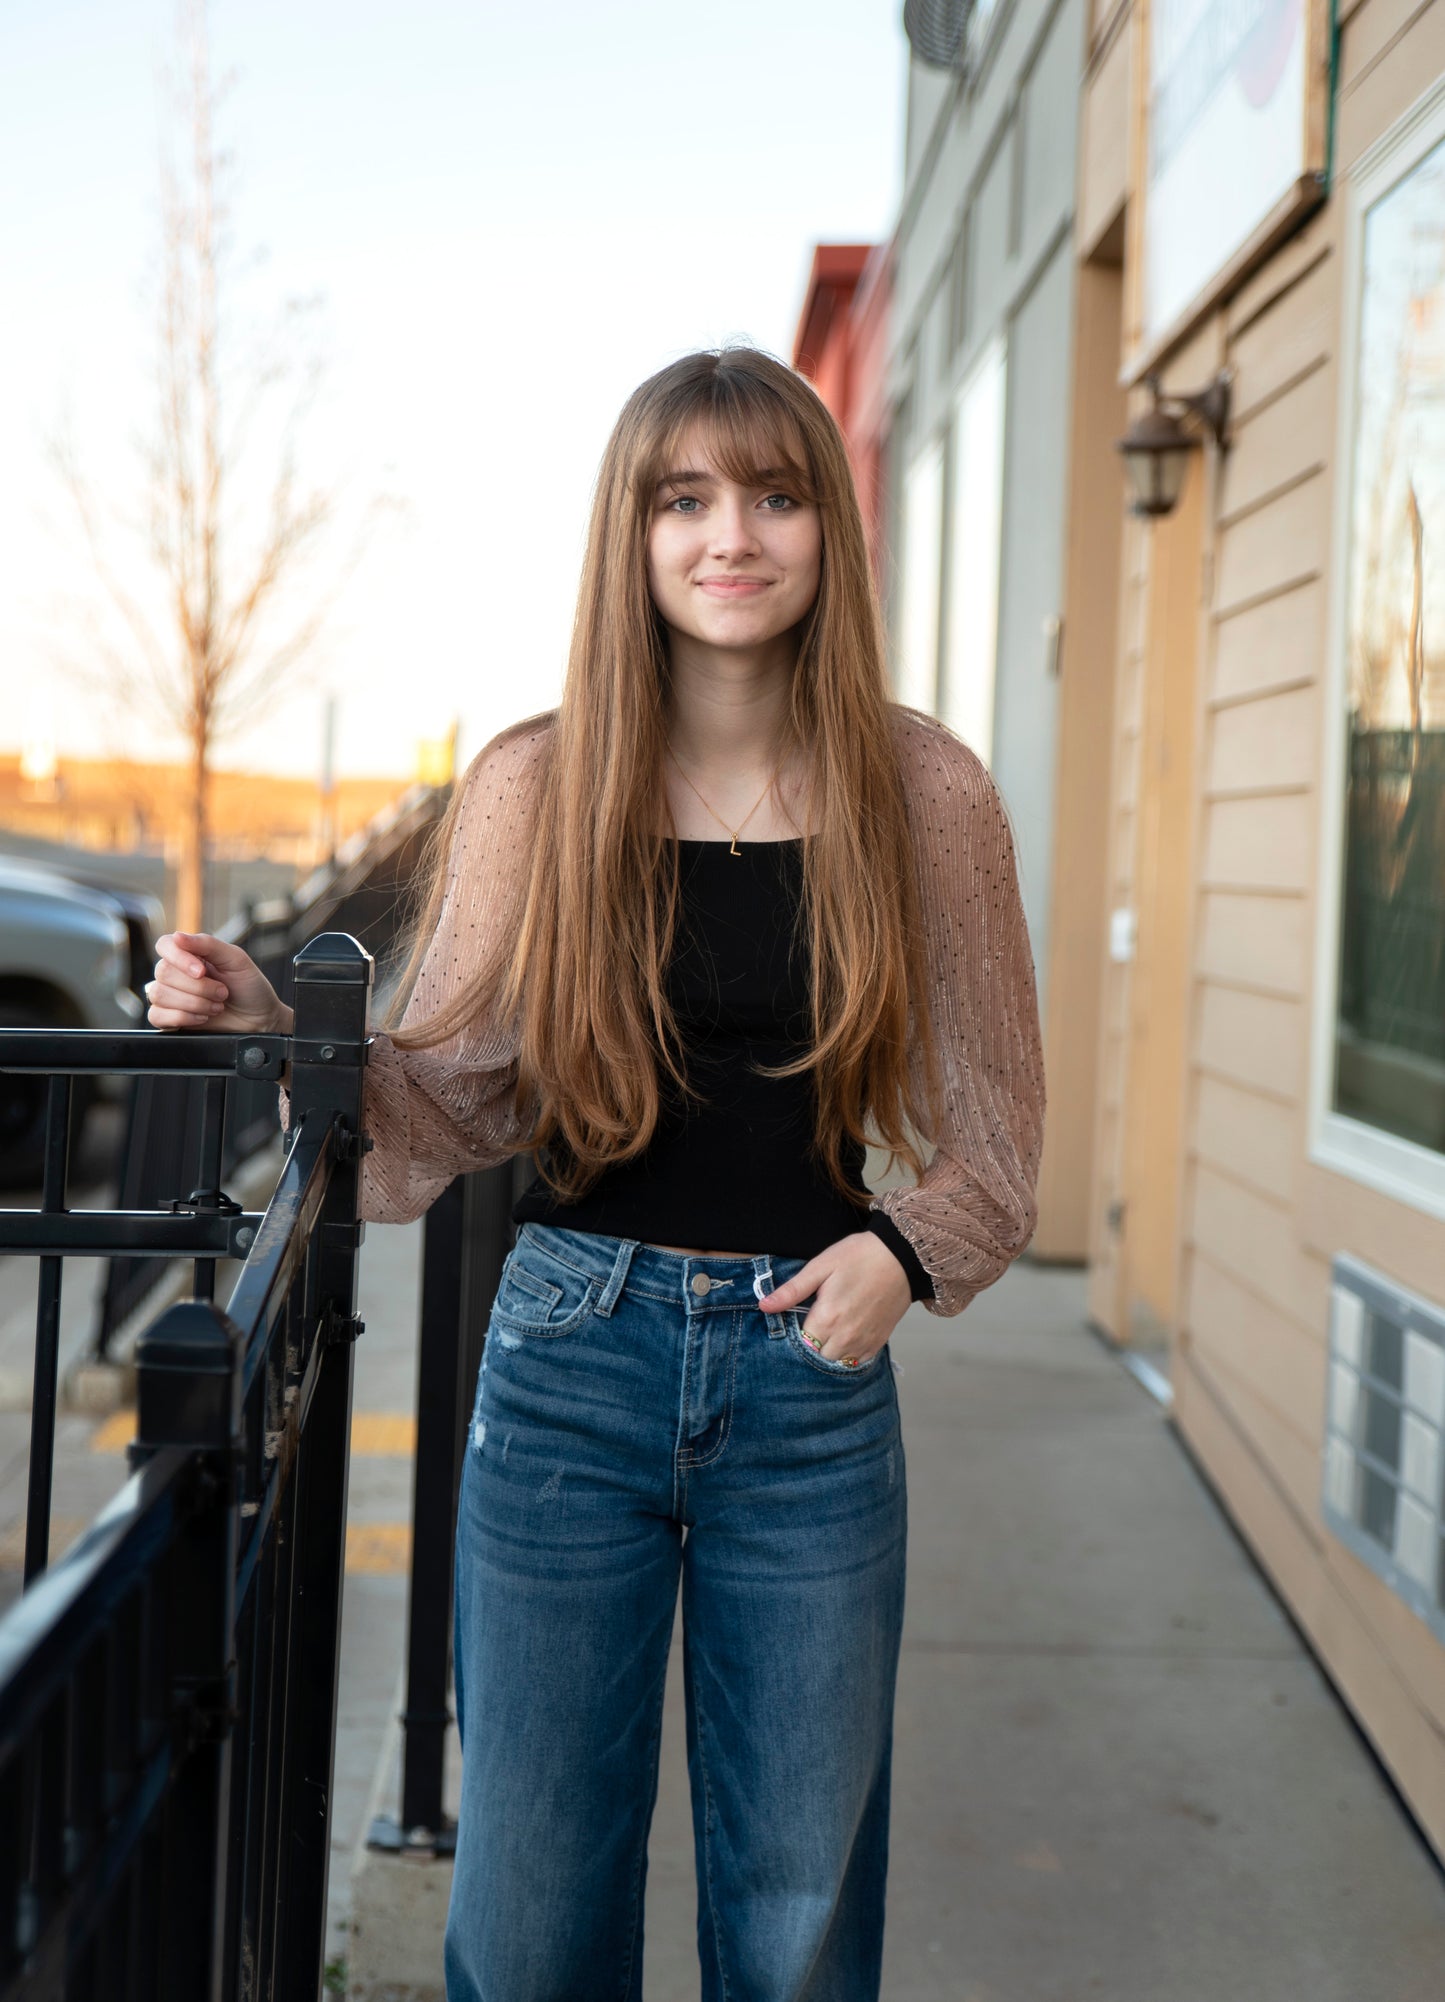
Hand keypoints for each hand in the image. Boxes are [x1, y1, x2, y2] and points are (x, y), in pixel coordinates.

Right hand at [145, 931, 286, 1035]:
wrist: (259, 1019)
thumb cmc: (250, 987)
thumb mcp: (236, 960)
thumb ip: (208, 944)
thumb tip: (177, 936)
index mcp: (190, 953)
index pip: (164, 945)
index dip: (179, 958)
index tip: (201, 972)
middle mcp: (176, 972)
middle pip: (164, 973)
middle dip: (198, 987)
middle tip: (222, 993)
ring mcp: (170, 996)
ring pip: (159, 995)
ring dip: (194, 1004)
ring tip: (216, 1007)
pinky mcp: (169, 1018)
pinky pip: (156, 1016)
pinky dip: (182, 1018)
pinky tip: (202, 1018)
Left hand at [756, 1231, 910, 1366]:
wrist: (902, 1257)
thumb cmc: (859, 1257)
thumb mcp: (821, 1266)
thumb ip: (792, 1290)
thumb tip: (764, 1306)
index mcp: (827, 1318)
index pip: (799, 1345)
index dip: (791, 1339)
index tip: (791, 1327)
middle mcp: (845, 1337)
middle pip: (816, 1360)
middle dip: (808, 1349)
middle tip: (806, 1330)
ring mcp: (863, 1343)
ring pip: (836, 1364)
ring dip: (826, 1355)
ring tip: (823, 1335)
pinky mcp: (878, 1343)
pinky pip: (856, 1362)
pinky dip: (846, 1356)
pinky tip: (841, 1339)